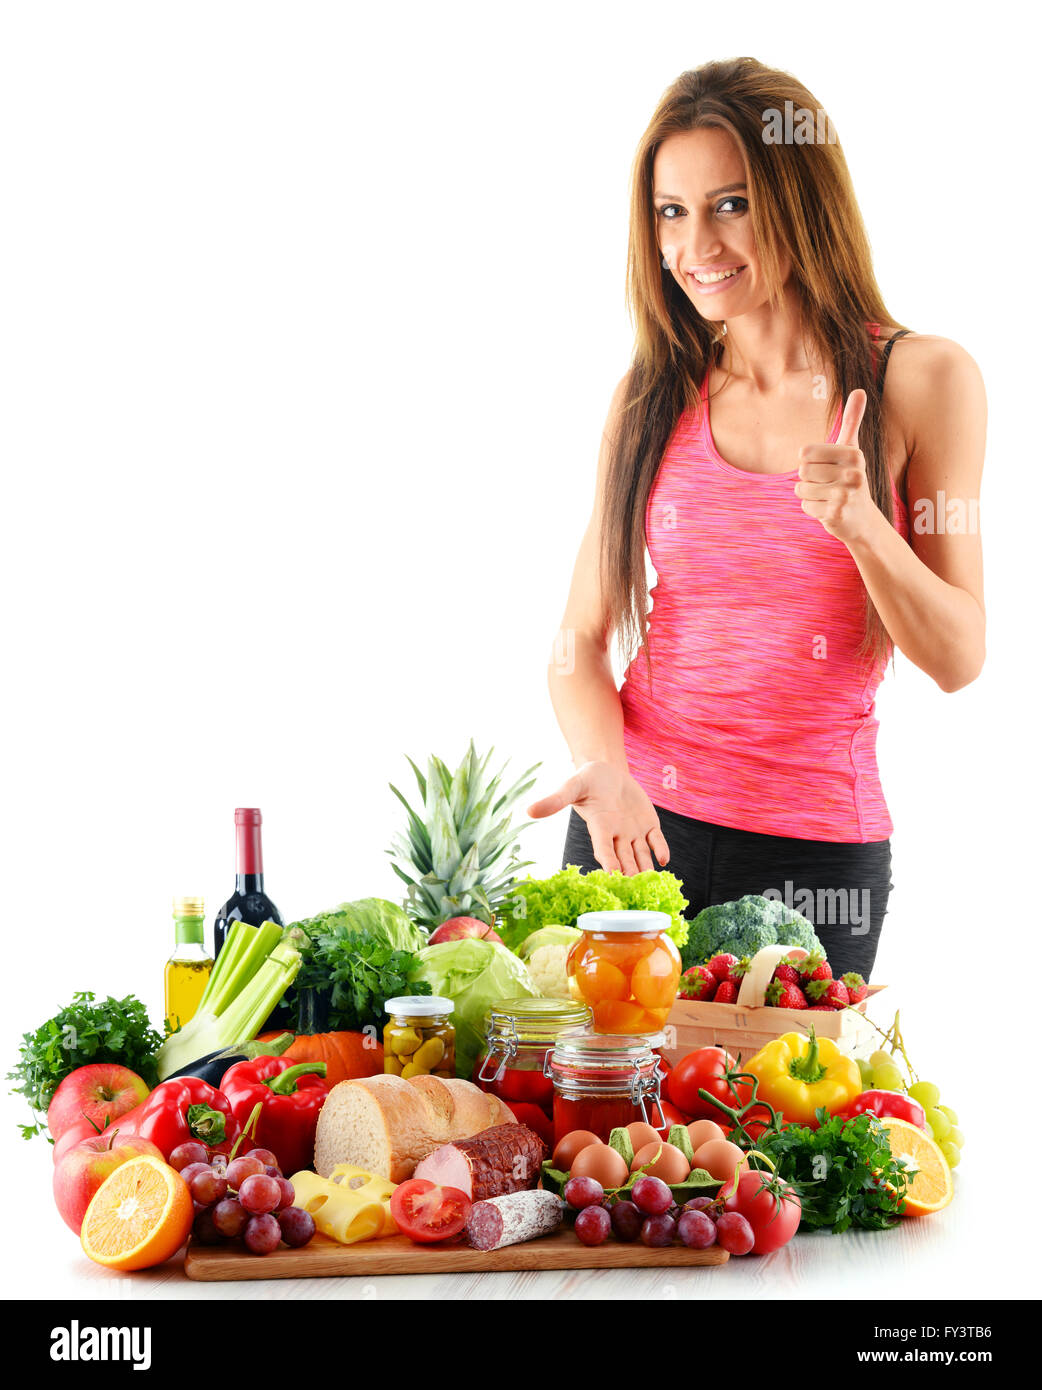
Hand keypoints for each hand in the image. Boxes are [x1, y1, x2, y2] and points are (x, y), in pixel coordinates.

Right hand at [527, 760, 669, 874]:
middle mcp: (616, 835)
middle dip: (629, 874)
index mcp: (599, 827)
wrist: (607, 771)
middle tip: (636, 889)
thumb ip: (555, 800)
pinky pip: (656, 841)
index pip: (603, 848)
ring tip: (652, 882)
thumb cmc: (587, 779)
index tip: (612, 874)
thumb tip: (529, 810)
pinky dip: (661, 850)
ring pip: (641, 855)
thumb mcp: (572, 786)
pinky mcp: (648, 825)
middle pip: (624, 859)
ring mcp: (633, 832)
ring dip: (646, 868)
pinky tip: (664, 860)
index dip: (608, 861)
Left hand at [795, 389, 879, 544]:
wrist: (862, 520)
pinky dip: (812, 511)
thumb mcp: (852, 450)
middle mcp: (853, 473)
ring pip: (801, 490)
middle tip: (828, 486)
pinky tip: (828, 510)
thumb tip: (860, 390)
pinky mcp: (837, 514)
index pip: (805, 453)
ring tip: (828, 498)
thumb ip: (852, 421)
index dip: (809, 463)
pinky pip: (805, 507)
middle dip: (808, 481)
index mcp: (853, 454)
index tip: (826, 469)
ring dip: (809, 496)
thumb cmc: (851, 480)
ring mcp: (846, 495)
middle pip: (802, 472)